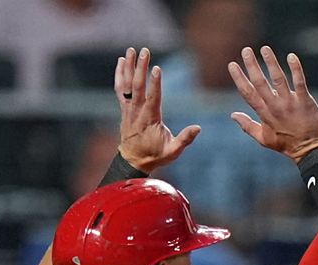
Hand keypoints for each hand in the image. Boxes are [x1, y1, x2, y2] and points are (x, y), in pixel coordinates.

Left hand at [114, 47, 200, 172]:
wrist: (133, 161)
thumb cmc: (155, 155)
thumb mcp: (173, 151)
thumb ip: (185, 139)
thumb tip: (198, 128)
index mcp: (150, 120)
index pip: (152, 98)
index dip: (154, 84)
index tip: (156, 68)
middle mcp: (137, 112)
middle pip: (137, 87)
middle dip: (141, 68)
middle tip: (145, 51)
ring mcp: (128, 109)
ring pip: (127, 85)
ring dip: (129, 67)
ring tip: (131, 50)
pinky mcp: (124, 107)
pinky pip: (120, 88)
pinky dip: (120, 74)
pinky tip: (122, 61)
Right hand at [229, 46, 317, 162]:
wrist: (311, 152)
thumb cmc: (287, 145)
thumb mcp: (264, 139)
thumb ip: (248, 126)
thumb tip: (232, 115)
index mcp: (264, 115)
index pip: (248, 93)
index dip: (239, 78)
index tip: (232, 64)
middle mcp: (275, 107)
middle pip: (260, 83)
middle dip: (252, 66)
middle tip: (246, 50)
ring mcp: (290, 104)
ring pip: (278, 79)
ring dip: (271, 63)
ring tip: (265, 49)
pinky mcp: (305, 102)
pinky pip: (300, 82)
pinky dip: (296, 69)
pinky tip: (291, 56)